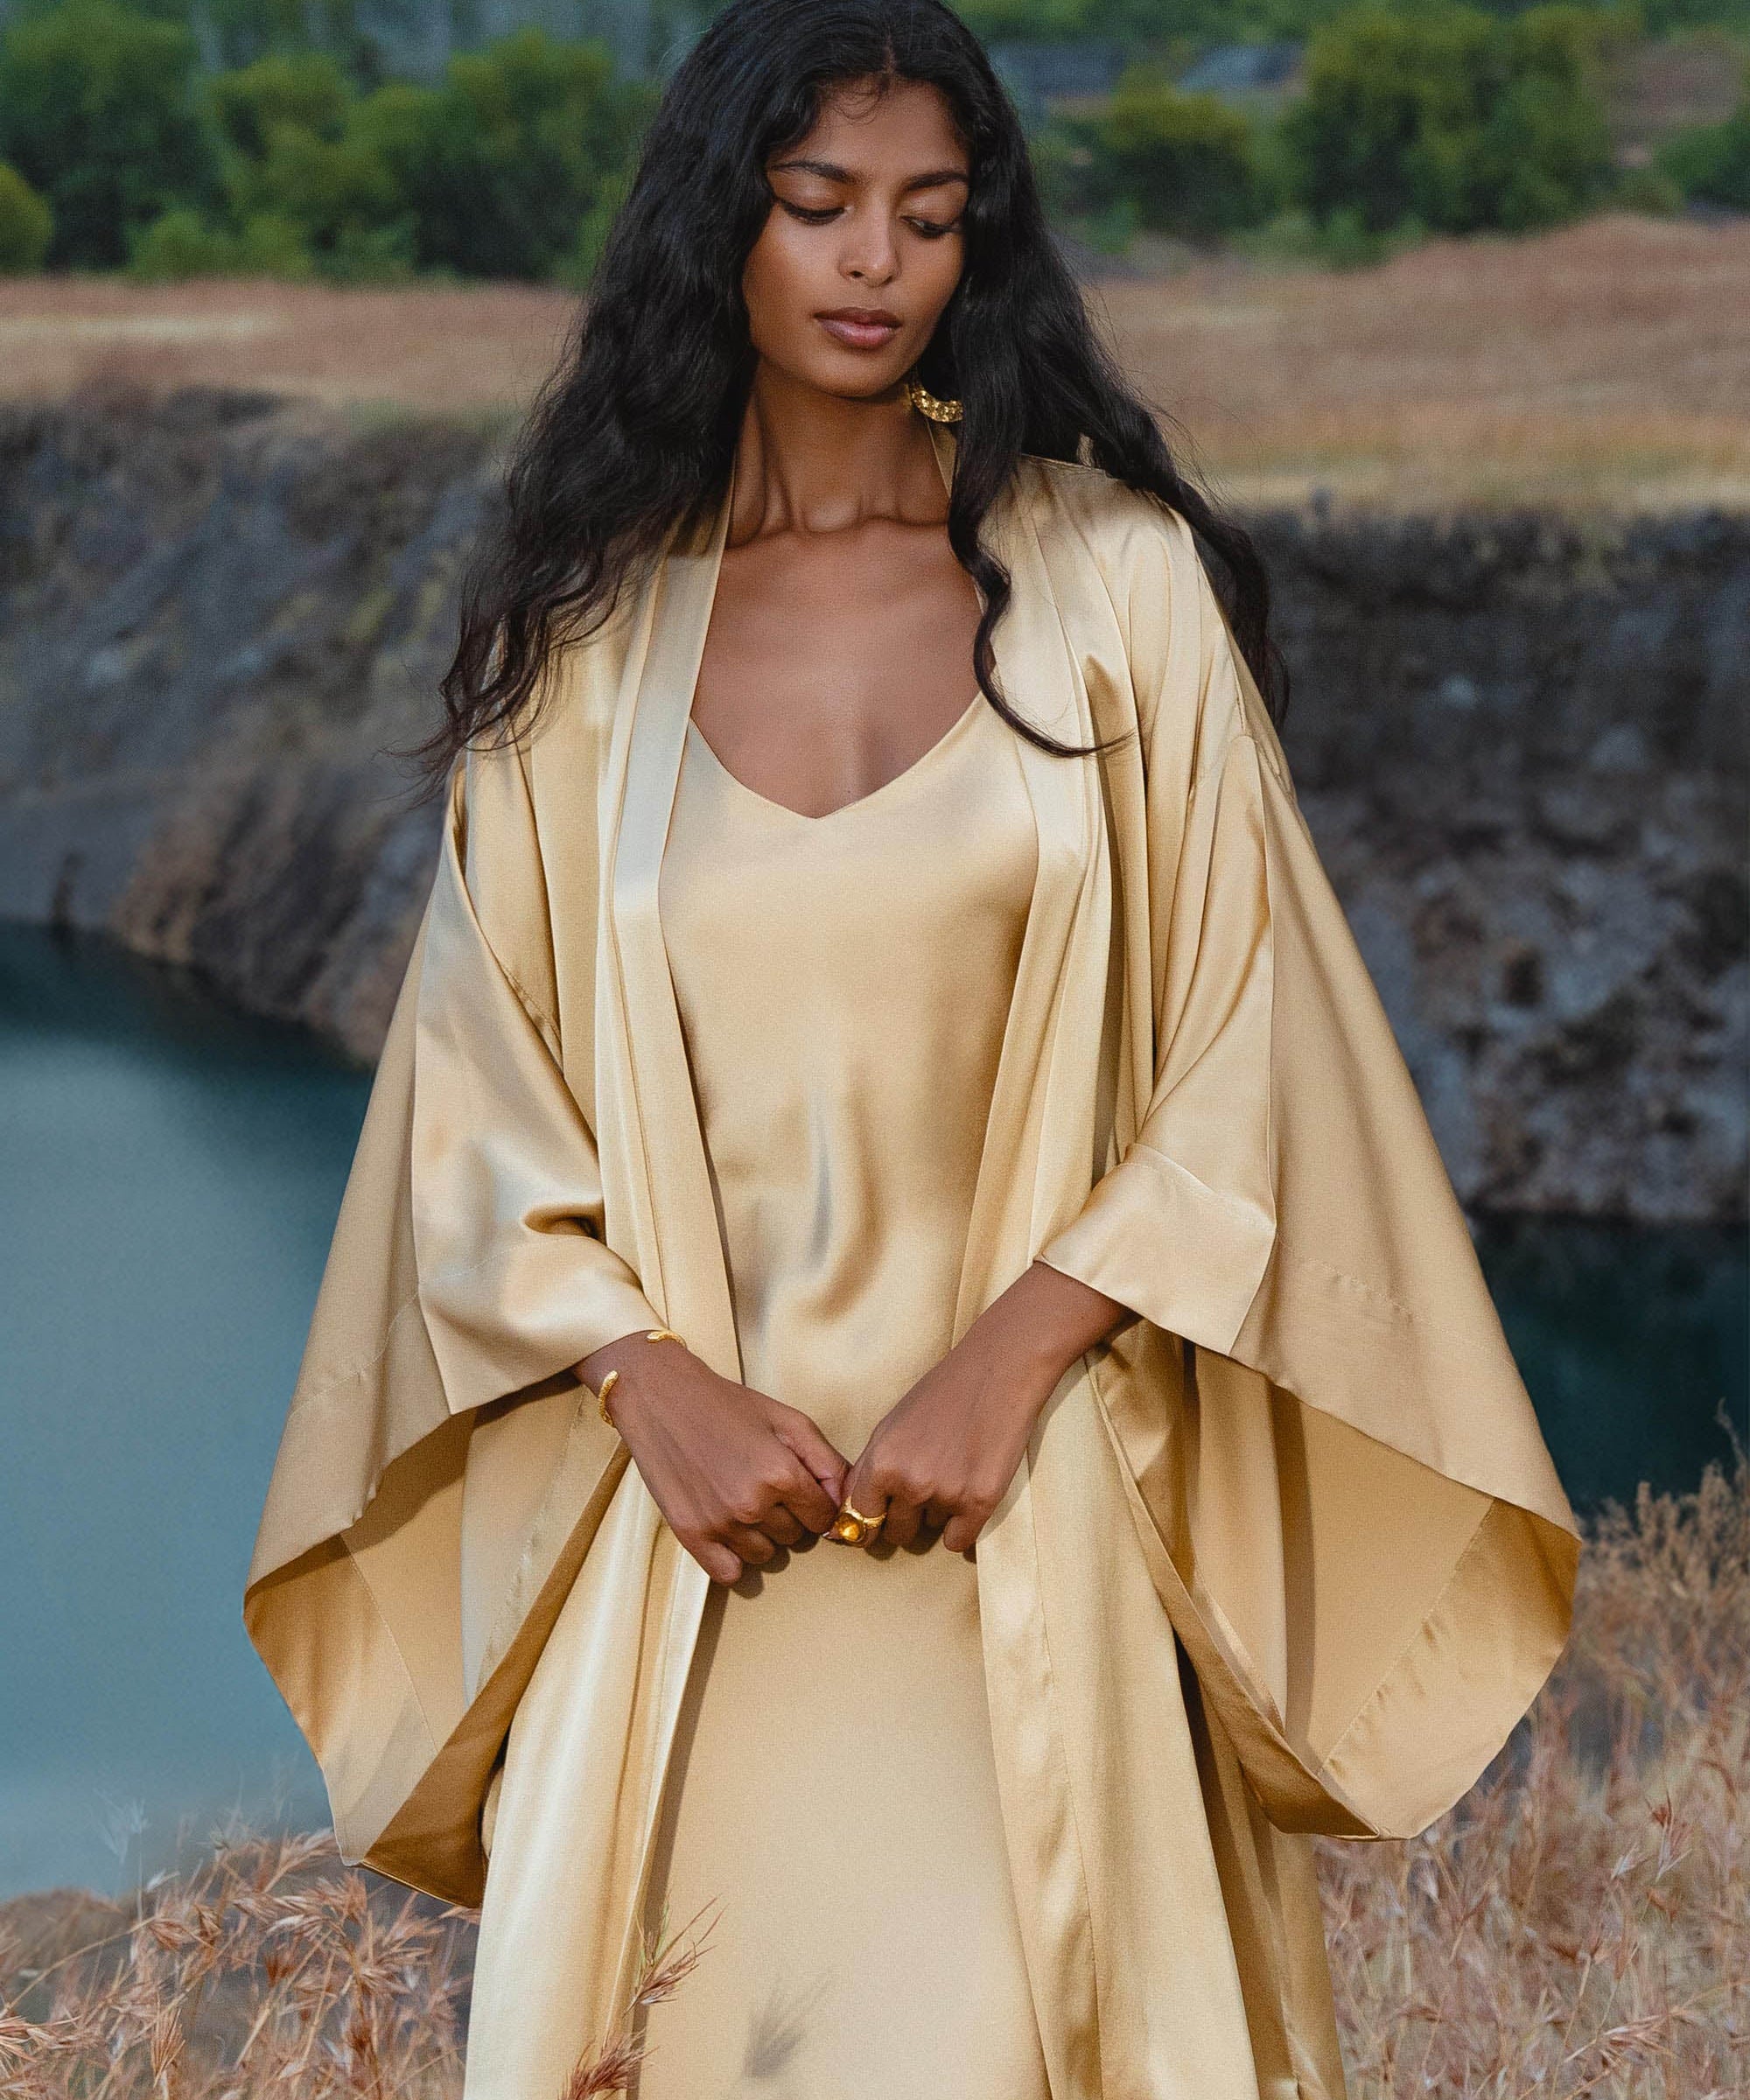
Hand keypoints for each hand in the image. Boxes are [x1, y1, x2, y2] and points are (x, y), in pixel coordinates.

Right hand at [578, 1334, 849, 1584]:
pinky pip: (730, 1573)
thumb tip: (845, 1503)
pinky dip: (734, 1557)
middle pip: (795, 1537)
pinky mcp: (690, 1535)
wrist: (662, 1398)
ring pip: (765, 1554)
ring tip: (741, 1498)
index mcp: (781, 1474)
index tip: (799, 1488)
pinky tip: (728, 1529)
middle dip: (788, 1515)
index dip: (815, 1502)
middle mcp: (752, 1504)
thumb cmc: (728, 1405)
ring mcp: (719, 1523)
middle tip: (762, 1483)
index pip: (824, 1517)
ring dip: (761, 1534)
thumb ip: (826, 1462)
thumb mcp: (788, 1420)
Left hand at [839, 1261, 1131, 1554]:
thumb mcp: (891, 1427)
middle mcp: (908, 1482)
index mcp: (880, 1462)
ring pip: (933, 1531)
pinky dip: (965, 1528)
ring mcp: (945, 1494)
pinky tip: (972, 1495)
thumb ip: (872, 1470)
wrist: (998, 1371)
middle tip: (929, 1486)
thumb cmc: (943, 1394)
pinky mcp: (980, 1502)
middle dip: (909, 1518)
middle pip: (897, 1533)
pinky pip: (960, 1542)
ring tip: (957, 1471)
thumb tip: (853, 1515)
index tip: (879, 1523)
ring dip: (942, 1513)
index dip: (870, 1523)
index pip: (860, 1520)